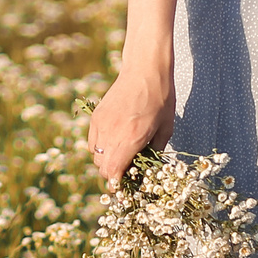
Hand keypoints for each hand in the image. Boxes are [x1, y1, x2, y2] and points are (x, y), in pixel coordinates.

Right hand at [87, 57, 174, 182]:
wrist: (145, 70)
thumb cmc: (161, 99)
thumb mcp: (165, 129)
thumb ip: (154, 152)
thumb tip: (146, 169)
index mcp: (130, 139)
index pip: (112, 172)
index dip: (116, 184)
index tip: (123, 187)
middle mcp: (111, 133)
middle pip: (102, 167)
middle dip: (114, 173)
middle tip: (127, 170)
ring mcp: (101, 124)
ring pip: (95, 156)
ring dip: (107, 160)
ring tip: (121, 154)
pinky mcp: (96, 116)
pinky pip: (92, 142)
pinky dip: (100, 147)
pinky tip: (114, 141)